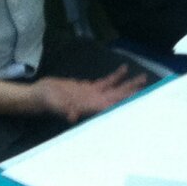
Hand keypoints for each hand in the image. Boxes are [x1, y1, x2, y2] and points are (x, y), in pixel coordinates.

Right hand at [26, 66, 146, 122]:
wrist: (38, 95)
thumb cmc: (45, 101)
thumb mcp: (54, 105)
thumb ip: (63, 110)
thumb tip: (72, 116)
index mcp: (90, 106)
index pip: (112, 104)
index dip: (125, 102)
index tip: (140, 98)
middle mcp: (95, 101)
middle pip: (118, 96)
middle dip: (132, 91)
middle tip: (147, 84)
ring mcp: (93, 95)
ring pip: (115, 89)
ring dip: (128, 84)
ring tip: (142, 77)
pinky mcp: (88, 88)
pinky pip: (105, 82)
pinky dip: (115, 76)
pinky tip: (124, 69)